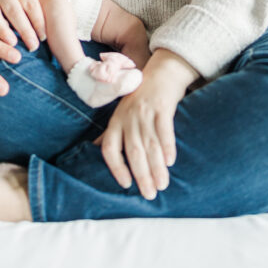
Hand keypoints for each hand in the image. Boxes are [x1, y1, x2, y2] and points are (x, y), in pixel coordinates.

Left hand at [95, 49, 198, 196]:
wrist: (161, 73)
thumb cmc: (140, 98)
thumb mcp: (122, 113)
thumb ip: (113, 132)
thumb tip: (96, 149)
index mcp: (116, 121)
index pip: (109, 148)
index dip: (116, 167)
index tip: (126, 184)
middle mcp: (128, 118)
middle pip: (133, 151)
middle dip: (141, 175)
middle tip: (150, 194)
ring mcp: (145, 111)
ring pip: (150, 144)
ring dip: (156, 167)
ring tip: (162, 185)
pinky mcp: (162, 107)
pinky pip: (164, 130)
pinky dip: (168, 146)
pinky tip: (171, 161)